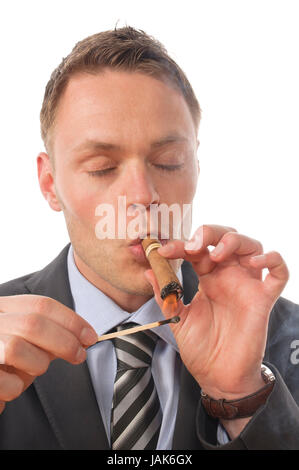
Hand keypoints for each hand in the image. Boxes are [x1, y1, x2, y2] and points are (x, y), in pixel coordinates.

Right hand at [0, 295, 97, 414]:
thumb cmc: (0, 358)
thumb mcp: (18, 336)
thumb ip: (42, 334)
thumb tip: (80, 337)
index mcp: (1, 307)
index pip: (41, 305)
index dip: (71, 320)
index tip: (90, 335)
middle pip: (33, 323)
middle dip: (64, 342)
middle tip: (78, 356)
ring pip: (17, 348)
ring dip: (35, 366)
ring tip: (28, 372)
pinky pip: (7, 382)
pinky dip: (14, 388)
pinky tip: (7, 387)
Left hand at [144, 224, 288, 399]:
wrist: (218, 377)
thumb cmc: (201, 348)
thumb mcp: (177, 318)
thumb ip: (165, 295)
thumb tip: (149, 271)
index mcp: (208, 278)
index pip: (197, 250)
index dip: (180, 246)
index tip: (162, 251)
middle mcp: (228, 276)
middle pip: (226, 238)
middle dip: (210, 233)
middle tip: (194, 245)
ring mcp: (247, 285)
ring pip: (252, 246)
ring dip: (234, 241)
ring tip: (217, 253)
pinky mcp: (263, 299)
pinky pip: (278, 273)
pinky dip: (272, 260)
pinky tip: (254, 262)